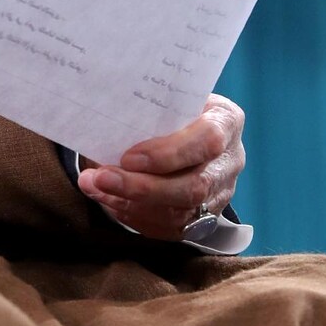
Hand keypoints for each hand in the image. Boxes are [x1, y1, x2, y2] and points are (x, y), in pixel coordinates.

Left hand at [78, 93, 245, 241]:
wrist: (187, 128)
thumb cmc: (173, 109)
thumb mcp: (167, 97)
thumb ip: (146, 110)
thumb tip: (102, 128)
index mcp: (225, 121)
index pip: (207, 141)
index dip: (169, 153)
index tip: (128, 157)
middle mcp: (229, 160)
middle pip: (194, 187)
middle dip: (143, 187)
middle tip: (102, 178)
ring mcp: (220, 192)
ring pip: (181, 213)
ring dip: (132, 204)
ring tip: (95, 188)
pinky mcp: (205, 216)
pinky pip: (171, 228)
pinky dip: (135, 216)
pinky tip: (110, 201)